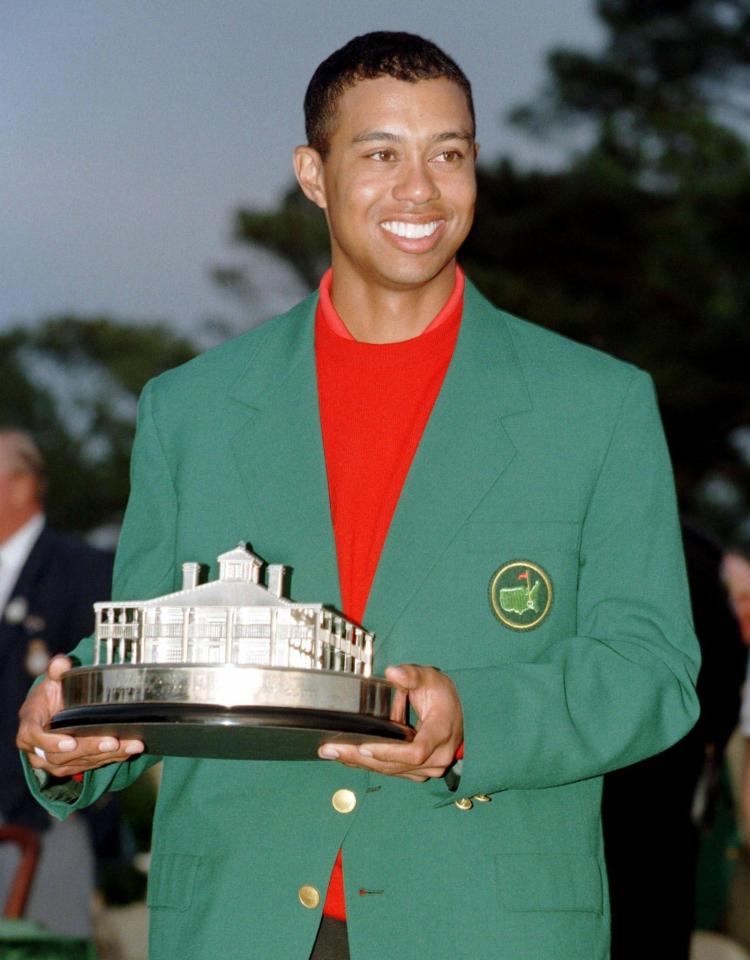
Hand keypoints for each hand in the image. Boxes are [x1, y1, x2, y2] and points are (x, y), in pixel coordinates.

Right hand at [16, 655, 144, 778]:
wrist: (51, 713)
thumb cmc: (50, 697)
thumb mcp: (51, 681)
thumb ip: (56, 671)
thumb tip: (62, 663)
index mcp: (29, 726)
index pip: (34, 737)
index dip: (51, 742)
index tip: (70, 742)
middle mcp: (37, 750)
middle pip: (61, 755)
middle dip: (90, 748)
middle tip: (113, 741)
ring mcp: (52, 762)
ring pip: (78, 762)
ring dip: (106, 755)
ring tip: (129, 745)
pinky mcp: (69, 767)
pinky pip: (89, 765)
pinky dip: (110, 758)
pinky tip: (128, 750)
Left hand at [318, 664, 462, 781]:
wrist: (462, 714)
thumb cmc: (444, 696)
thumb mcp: (431, 678)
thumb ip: (411, 675)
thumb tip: (393, 673)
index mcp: (440, 734)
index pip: (414, 752)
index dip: (388, 752)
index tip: (364, 746)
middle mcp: (436, 757)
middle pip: (395, 765)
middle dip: (360, 758)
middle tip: (331, 750)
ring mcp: (428, 767)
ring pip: (391, 771)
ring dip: (360, 763)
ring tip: (332, 752)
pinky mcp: (419, 770)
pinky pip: (392, 770)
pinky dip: (370, 763)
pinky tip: (348, 756)